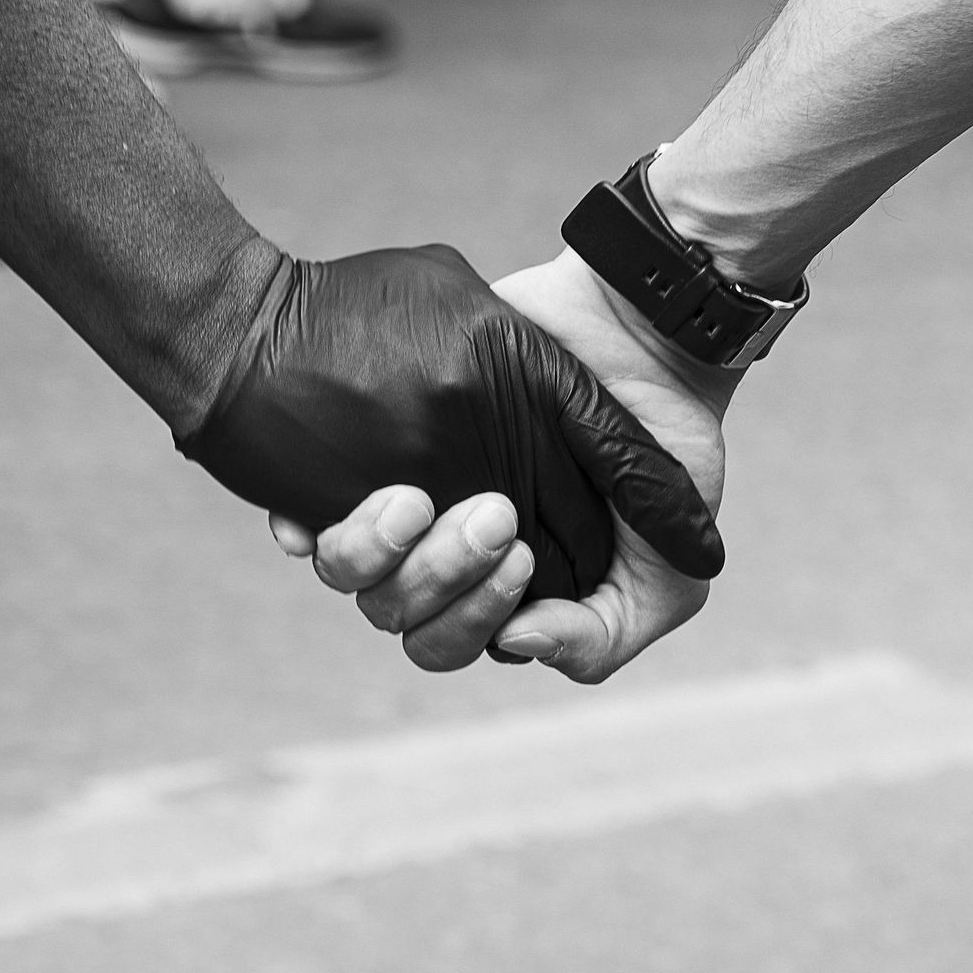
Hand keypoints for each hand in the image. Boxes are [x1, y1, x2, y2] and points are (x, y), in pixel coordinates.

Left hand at [274, 249, 742, 680]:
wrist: (641, 328)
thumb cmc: (663, 447)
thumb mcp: (667, 563)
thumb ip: (605, 630)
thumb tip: (515, 643)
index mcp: (498, 588)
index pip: (446, 640)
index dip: (467, 617)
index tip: (516, 558)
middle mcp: (443, 549)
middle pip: (390, 609)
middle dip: (434, 576)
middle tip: (491, 515)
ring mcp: (408, 491)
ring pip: (347, 562)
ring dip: (373, 546)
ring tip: (413, 498)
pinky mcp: (374, 434)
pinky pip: (308, 495)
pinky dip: (305, 510)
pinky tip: (319, 497)